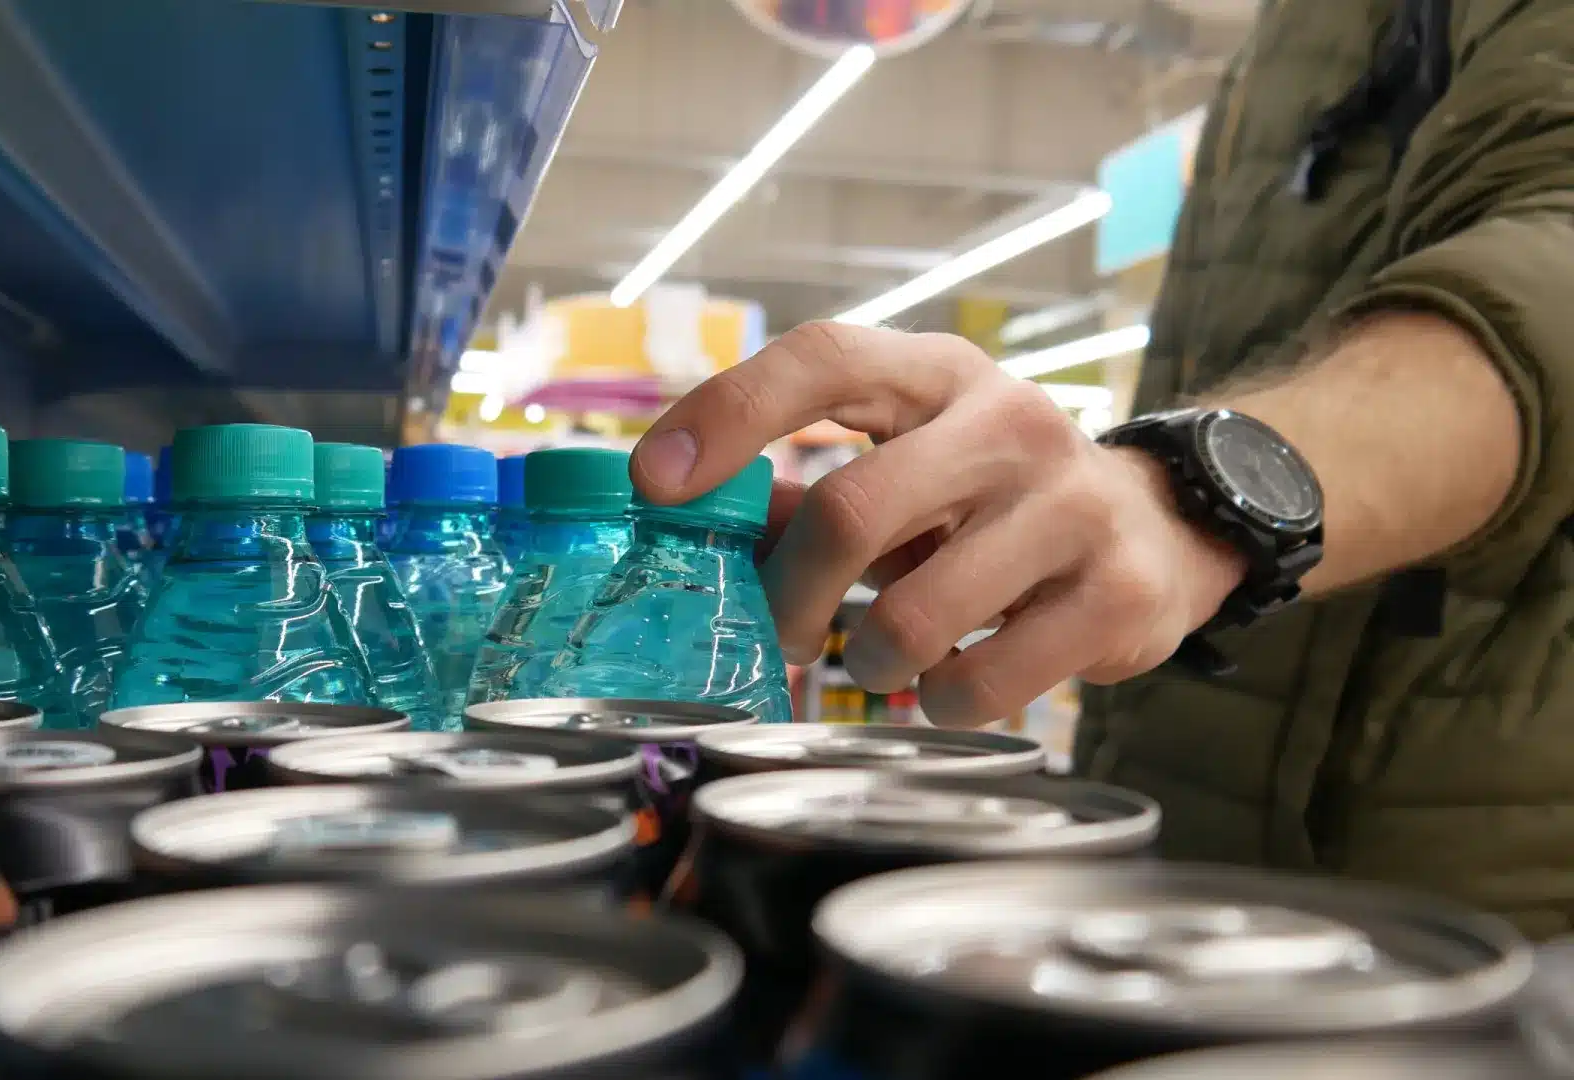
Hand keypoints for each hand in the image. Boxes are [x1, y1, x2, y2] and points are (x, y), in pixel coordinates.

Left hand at [630, 322, 1247, 724]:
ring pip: (914, 618)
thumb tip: (679, 521)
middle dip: (788, 596)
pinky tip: (959, 678)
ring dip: (871, 659)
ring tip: (887, 654)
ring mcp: (1070, 507)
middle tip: (774, 637)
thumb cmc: (993, 499)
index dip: (727, 414)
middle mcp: (1009, 423)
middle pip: (853, 509)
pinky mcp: (1114, 596)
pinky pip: (981, 684)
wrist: (1163, 531)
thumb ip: (804, 492)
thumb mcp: (910, 465)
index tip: (654, 482)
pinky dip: (942, 701)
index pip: (823, 359)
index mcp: (939, 376)